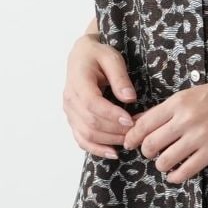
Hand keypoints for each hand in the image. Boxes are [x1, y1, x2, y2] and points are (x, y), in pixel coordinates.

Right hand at [61, 34, 140, 158]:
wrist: (81, 56)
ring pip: (87, 134)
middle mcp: (70, 99)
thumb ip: (120, 77)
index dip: (112, 115)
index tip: (131, 121)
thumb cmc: (98, 54)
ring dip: (110, 140)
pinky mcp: (73, 119)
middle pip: (91, 123)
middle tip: (138, 131)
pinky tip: (113, 153)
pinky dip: (96, 149)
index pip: (92, 103)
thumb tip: (130, 98)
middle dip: (116, 130)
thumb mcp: (112, 58)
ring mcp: (70, 111)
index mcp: (78, 81)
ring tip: (131, 139)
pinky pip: (81, 139)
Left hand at [122, 70, 207, 182]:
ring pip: (165, 160)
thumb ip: (168, 108)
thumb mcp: (192, 93)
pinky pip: (186, 170)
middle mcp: (185, 120)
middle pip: (151, 144)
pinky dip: (176, 176)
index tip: (129, 143)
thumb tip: (142, 120)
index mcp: (178, 102)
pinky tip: (176, 174)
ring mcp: (199, 137)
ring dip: (161, 164)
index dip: (132, 137)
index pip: (144, 124)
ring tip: (165, 162)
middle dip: (146, 152)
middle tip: (150, 153)